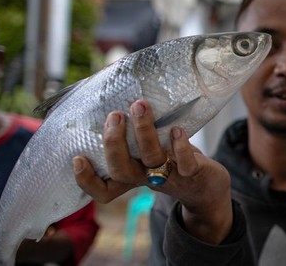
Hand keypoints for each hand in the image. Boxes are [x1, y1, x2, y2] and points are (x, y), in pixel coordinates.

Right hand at [73, 100, 232, 243]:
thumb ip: (133, 136)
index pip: (104, 190)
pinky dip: (180, 146)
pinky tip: (176, 129)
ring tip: (139, 105)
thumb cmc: (172, 163)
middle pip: (122, 170)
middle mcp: (147, 178)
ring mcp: (170, 176)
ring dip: (144, 132)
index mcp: (132, 176)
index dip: (87, 180)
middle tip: (114, 115)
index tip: (78, 158)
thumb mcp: (149, 154)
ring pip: (151, 159)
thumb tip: (113, 94)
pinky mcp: (194, 172)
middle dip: (114, 142)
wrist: (208, 188)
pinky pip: (185, 164)